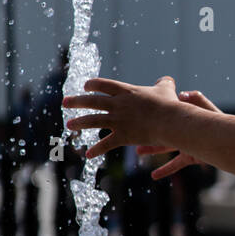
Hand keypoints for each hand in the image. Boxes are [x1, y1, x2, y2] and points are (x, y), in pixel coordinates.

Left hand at [63, 74, 179, 160]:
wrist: (169, 121)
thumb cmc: (169, 105)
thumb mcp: (166, 89)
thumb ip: (164, 83)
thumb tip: (167, 80)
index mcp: (126, 91)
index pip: (104, 85)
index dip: (93, 85)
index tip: (85, 86)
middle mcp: (118, 104)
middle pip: (92, 101)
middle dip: (77, 101)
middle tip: (65, 102)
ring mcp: (118, 120)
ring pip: (93, 120)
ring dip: (79, 123)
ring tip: (69, 125)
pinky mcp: (123, 136)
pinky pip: (106, 144)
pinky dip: (97, 150)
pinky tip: (88, 155)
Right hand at [135, 89, 221, 178]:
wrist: (231, 144)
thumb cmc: (220, 124)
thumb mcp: (208, 109)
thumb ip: (198, 99)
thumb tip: (182, 93)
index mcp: (184, 116)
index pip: (166, 111)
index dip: (155, 110)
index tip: (141, 108)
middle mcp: (183, 130)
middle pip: (160, 130)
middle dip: (147, 131)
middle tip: (133, 131)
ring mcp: (185, 144)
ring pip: (164, 147)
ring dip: (151, 149)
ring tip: (138, 150)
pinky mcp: (190, 157)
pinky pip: (175, 165)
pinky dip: (165, 170)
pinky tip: (154, 176)